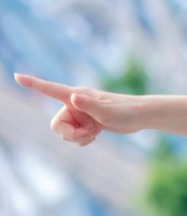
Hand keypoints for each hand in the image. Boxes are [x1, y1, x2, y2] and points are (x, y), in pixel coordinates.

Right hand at [13, 73, 141, 144]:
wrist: (140, 117)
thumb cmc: (126, 111)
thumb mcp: (107, 110)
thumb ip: (89, 105)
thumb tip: (73, 97)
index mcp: (77, 95)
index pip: (50, 89)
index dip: (33, 83)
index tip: (17, 75)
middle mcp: (74, 103)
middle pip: (56, 125)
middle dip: (69, 135)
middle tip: (88, 134)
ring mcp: (79, 114)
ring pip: (64, 133)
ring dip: (77, 138)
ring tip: (95, 133)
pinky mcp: (85, 123)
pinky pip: (74, 137)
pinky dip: (83, 140)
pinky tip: (96, 134)